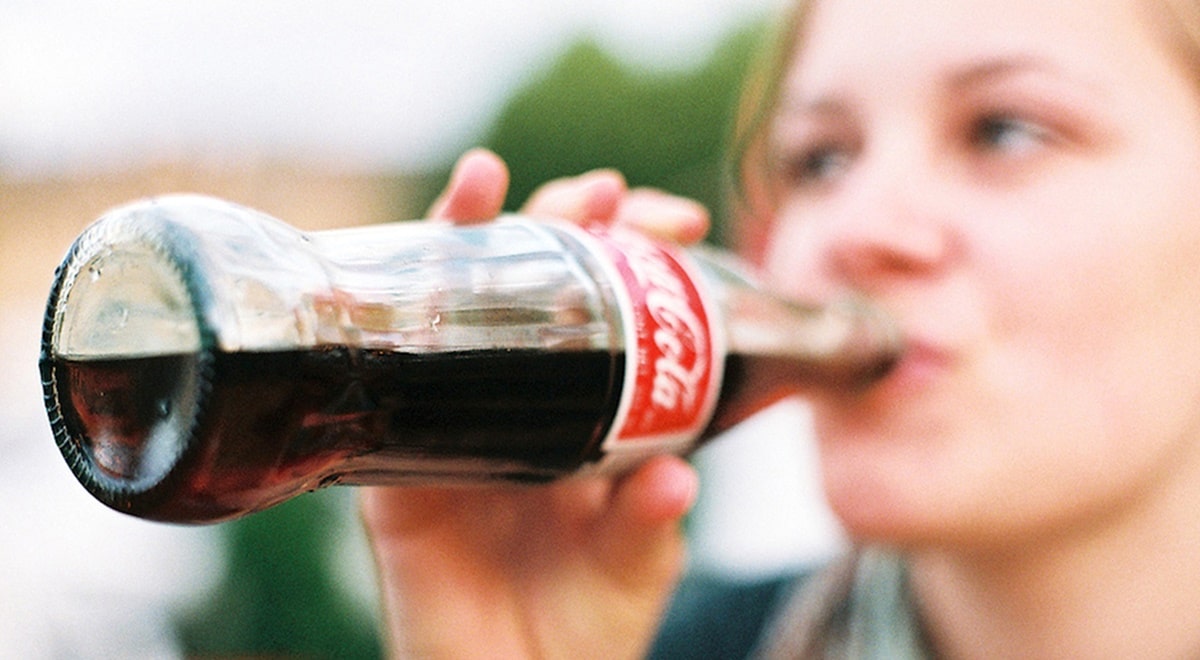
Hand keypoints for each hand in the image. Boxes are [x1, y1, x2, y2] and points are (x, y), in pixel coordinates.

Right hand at [361, 149, 709, 658]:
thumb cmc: (582, 626)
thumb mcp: (634, 566)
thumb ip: (648, 524)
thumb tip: (674, 480)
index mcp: (582, 411)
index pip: (606, 307)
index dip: (631, 254)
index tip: (675, 223)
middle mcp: (513, 399)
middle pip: (527, 284)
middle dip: (559, 220)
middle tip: (597, 193)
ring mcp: (447, 421)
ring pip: (445, 306)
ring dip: (462, 235)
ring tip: (486, 185)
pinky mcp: (389, 468)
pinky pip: (377, 391)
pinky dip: (380, 327)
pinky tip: (406, 267)